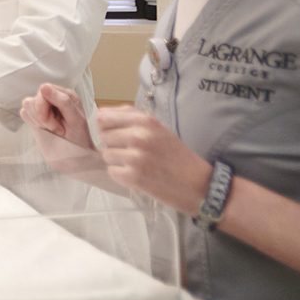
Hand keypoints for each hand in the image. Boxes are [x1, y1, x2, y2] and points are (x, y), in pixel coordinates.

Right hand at [20, 83, 94, 150]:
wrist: (74, 160)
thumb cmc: (79, 140)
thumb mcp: (76, 120)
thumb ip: (63, 101)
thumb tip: (43, 87)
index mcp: (67, 96)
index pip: (45, 90)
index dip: (47, 106)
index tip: (59, 125)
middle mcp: (54, 99)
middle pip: (36, 98)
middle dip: (43, 116)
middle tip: (55, 130)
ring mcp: (44, 109)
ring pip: (27, 104)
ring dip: (37, 120)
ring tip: (51, 130)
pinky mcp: (35, 118)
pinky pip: (24, 112)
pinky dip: (32, 122)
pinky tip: (43, 130)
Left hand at [95, 106, 211, 213]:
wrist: (198, 185)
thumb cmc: (177, 155)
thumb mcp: (159, 129)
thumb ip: (132, 119)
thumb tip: (101, 115)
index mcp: (146, 122)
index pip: (104, 116)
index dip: (106, 126)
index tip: (115, 133)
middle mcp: (139, 136)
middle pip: (103, 136)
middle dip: (113, 144)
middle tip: (132, 152)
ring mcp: (135, 157)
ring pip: (107, 155)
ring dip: (118, 161)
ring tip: (138, 165)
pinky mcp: (133, 177)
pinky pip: (112, 171)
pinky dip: (122, 175)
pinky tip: (138, 176)